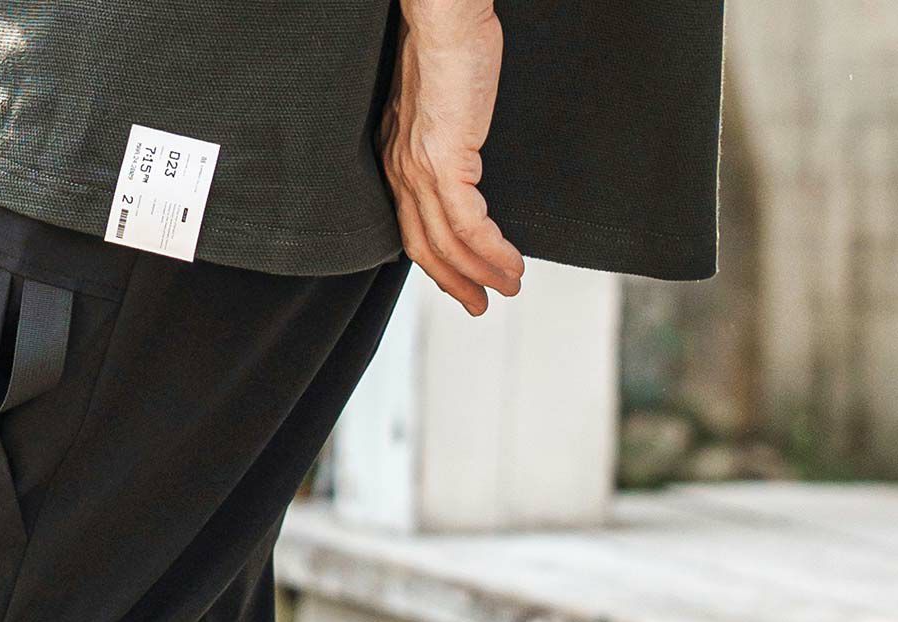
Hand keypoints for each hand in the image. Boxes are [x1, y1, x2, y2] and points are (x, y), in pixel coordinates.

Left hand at [380, 0, 523, 314]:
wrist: (446, 15)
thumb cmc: (453, 46)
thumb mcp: (445, 106)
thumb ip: (447, 140)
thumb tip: (465, 162)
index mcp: (397, 159)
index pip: (413, 227)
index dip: (437, 263)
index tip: (460, 282)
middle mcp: (401, 171)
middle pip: (425, 247)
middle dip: (455, 282)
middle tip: (481, 305)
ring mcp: (420, 170)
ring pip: (448, 244)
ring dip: (482, 272)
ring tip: (510, 286)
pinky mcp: (444, 163)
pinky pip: (469, 226)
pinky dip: (491, 251)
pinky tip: (512, 262)